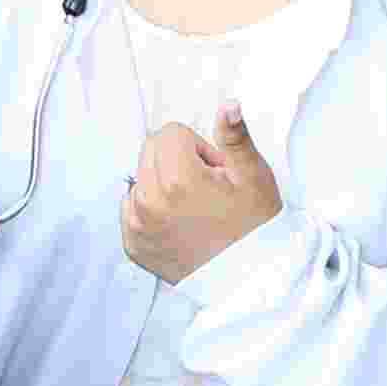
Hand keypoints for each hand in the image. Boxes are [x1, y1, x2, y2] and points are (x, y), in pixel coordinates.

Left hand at [122, 105, 280, 279]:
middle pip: (149, 151)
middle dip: (176, 161)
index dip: (197, 148)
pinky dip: (150, 210)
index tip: (213, 172)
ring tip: (192, 209)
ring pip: (140, 179)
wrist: (250, 280)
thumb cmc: (255, 226)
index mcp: (176, 180)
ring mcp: (137, 226)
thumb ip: (234, 138)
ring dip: (161, 185)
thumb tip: (228, 105)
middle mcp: (148, 202)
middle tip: (204, 188)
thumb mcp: (253, 176)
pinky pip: (131, 209)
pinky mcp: (133, 245)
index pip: (169, 134)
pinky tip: (178, 225)